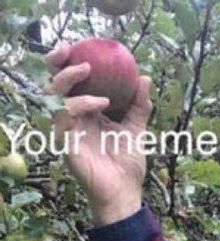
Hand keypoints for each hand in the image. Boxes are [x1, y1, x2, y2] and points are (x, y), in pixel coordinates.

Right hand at [45, 43, 151, 223]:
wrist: (125, 194)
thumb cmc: (127, 165)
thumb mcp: (136, 130)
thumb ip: (139, 105)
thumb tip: (145, 77)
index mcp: (87, 112)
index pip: (72, 82)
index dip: (70, 62)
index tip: (82, 46)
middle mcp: (73, 119)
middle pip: (55, 83)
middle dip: (59, 63)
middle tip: (70, 50)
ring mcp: (67, 130)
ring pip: (53, 95)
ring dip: (69, 79)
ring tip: (89, 72)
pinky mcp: (65, 143)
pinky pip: (65, 116)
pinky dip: (81, 104)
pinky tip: (101, 104)